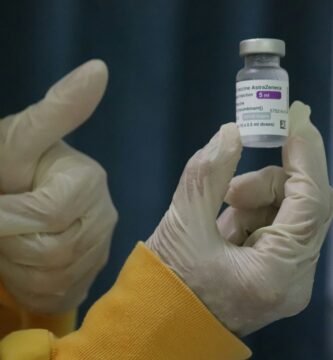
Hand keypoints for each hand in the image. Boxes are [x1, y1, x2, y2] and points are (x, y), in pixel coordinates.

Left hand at [0, 60, 117, 312]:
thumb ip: (60, 108)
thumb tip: (100, 68)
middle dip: (11, 241)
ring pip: (53, 276)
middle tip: (6, 220)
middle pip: (52, 251)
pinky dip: (31, 280)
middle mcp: (105, 214)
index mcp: (90, 180)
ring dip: (17, 261)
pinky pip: (58, 291)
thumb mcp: (24, 137)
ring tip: (17, 236)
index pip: (47, 214)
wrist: (21, 201)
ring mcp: (102, 247)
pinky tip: (29, 256)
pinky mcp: (92, 272)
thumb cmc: (14, 167)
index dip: (8, 218)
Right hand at [147, 101, 332, 335]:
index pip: (312, 204)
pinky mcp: (274, 275)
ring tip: (220, 210)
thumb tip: (232, 132)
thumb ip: (207, 173)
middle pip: (303, 209)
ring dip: (256, 201)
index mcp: (276, 274)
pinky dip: (252, 216)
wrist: (158, 327)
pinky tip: (224, 225)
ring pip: (290, 216)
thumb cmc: (166, 283)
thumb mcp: (182, 223)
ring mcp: (286, 279)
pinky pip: (276, 229)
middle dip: (268, 185)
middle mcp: (293, 280)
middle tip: (230, 188)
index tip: (295, 120)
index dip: (306, 156)